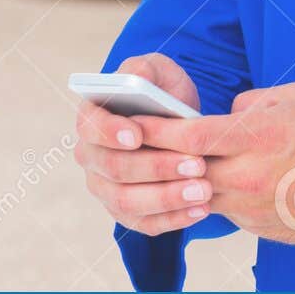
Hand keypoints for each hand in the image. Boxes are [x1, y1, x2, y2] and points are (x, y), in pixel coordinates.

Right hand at [73, 54, 211, 235]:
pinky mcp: (125, 212)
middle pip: (115, 168)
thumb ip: (144, 69)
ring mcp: (105, 187)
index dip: (110, 132)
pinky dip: (172, 220)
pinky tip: (199, 210)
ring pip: (127, 202)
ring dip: (167, 198)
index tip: (138, 135)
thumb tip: (134, 76)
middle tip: (196, 163)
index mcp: (92, 117)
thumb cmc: (163, 94)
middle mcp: (91, 156)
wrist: (179, 124)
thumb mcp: (158, 72)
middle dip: (156, 168)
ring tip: (203, 189)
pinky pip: (144, 224)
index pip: (90, 127)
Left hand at [138, 81, 294, 246]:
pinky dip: (217, 194)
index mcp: (255, 137)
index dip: (154, 129)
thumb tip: (225, 114)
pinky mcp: (257, 228)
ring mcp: (251, 208)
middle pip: (185, 169)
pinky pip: (225, 209)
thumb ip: (250, 103)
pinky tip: (220, 182)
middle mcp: (247, 176)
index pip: (187, 135)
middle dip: (159, 157)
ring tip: (173, 164)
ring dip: (186, 180)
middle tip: (135, 144)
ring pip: (200, 193)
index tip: (131, 121)